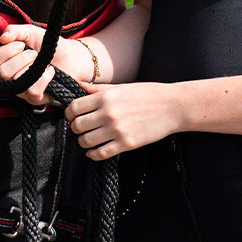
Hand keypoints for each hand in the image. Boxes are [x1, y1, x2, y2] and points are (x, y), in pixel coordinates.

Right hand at [0, 25, 98, 106]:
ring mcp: (22, 90)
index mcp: (4, 62)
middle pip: (3, 72)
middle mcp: (9, 79)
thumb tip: (2, 38)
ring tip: (41, 61)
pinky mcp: (36, 99)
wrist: (70, 55)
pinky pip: (32, 91)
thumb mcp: (30, 32)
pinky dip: (43, 78)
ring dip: (32, 66)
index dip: (5, 51)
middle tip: (33, 53)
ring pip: (17, 81)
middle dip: (21, 58)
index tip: (21, 44)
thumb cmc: (47, 44)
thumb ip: (14, 30)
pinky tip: (50, 71)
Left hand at [65, 82, 183, 159]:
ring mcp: (116, 130)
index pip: (75, 107)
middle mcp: (108, 113)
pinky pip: (100, 154)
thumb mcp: (122, 87)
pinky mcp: (126, 144)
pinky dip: (93, 154)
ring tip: (89, 139)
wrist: (172, 107)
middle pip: (77, 125)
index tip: (72, 116)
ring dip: (84, 142)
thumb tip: (80, 87)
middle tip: (81, 128)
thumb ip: (99, 89)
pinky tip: (95, 151)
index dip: (69, 113)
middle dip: (76, 128)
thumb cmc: (148, 94)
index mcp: (106, 97)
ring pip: (86, 141)